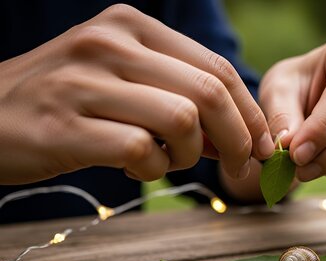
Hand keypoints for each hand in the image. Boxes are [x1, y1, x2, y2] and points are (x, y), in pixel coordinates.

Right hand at [0, 4, 272, 184]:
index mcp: (130, 26)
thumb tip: (240, 136)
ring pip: (182, 119)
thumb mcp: (120, 79)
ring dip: (192, 154)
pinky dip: (152, 169)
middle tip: (241, 166)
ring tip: (170, 160)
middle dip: (239, 138)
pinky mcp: (65, 125)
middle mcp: (110, 43)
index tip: (261, 144)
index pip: (215, 68)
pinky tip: (136, 169)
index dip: (250, 112)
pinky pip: (140, 150)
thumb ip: (177, 96)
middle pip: (210, 92)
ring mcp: (85, 82)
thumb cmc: (64, 101)